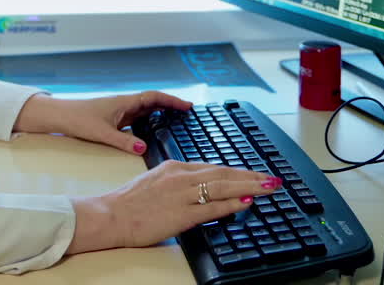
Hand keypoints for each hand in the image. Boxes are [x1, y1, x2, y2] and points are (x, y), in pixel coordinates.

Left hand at [13, 91, 193, 154]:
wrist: (60, 116)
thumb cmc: (78, 120)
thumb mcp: (102, 133)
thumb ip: (123, 141)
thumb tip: (144, 148)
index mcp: (124, 103)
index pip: (153, 97)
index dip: (171, 101)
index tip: (187, 106)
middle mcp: (124, 104)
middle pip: (153, 101)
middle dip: (170, 105)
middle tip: (188, 112)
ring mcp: (119, 111)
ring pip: (145, 109)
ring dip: (160, 112)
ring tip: (176, 119)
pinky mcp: (114, 119)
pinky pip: (137, 117)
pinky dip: (149, 120)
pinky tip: (152, 129)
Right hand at [66, 161, 281, 253]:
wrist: (110, 215)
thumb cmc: (129, 203)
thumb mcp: (156, 182)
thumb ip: (179, 183)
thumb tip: (200, 189)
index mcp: (175, 168)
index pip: (214, 167)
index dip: (238, 171)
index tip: (255, 174)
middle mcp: (181, 176)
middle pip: (224, 173)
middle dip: (251, 175)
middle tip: (273, 178)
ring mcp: (182, 194)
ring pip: (223, 186)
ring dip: (250, 186)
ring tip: (269, 187)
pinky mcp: (180, 213)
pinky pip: (211, 206)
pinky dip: (231, 203)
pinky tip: (246, 202)